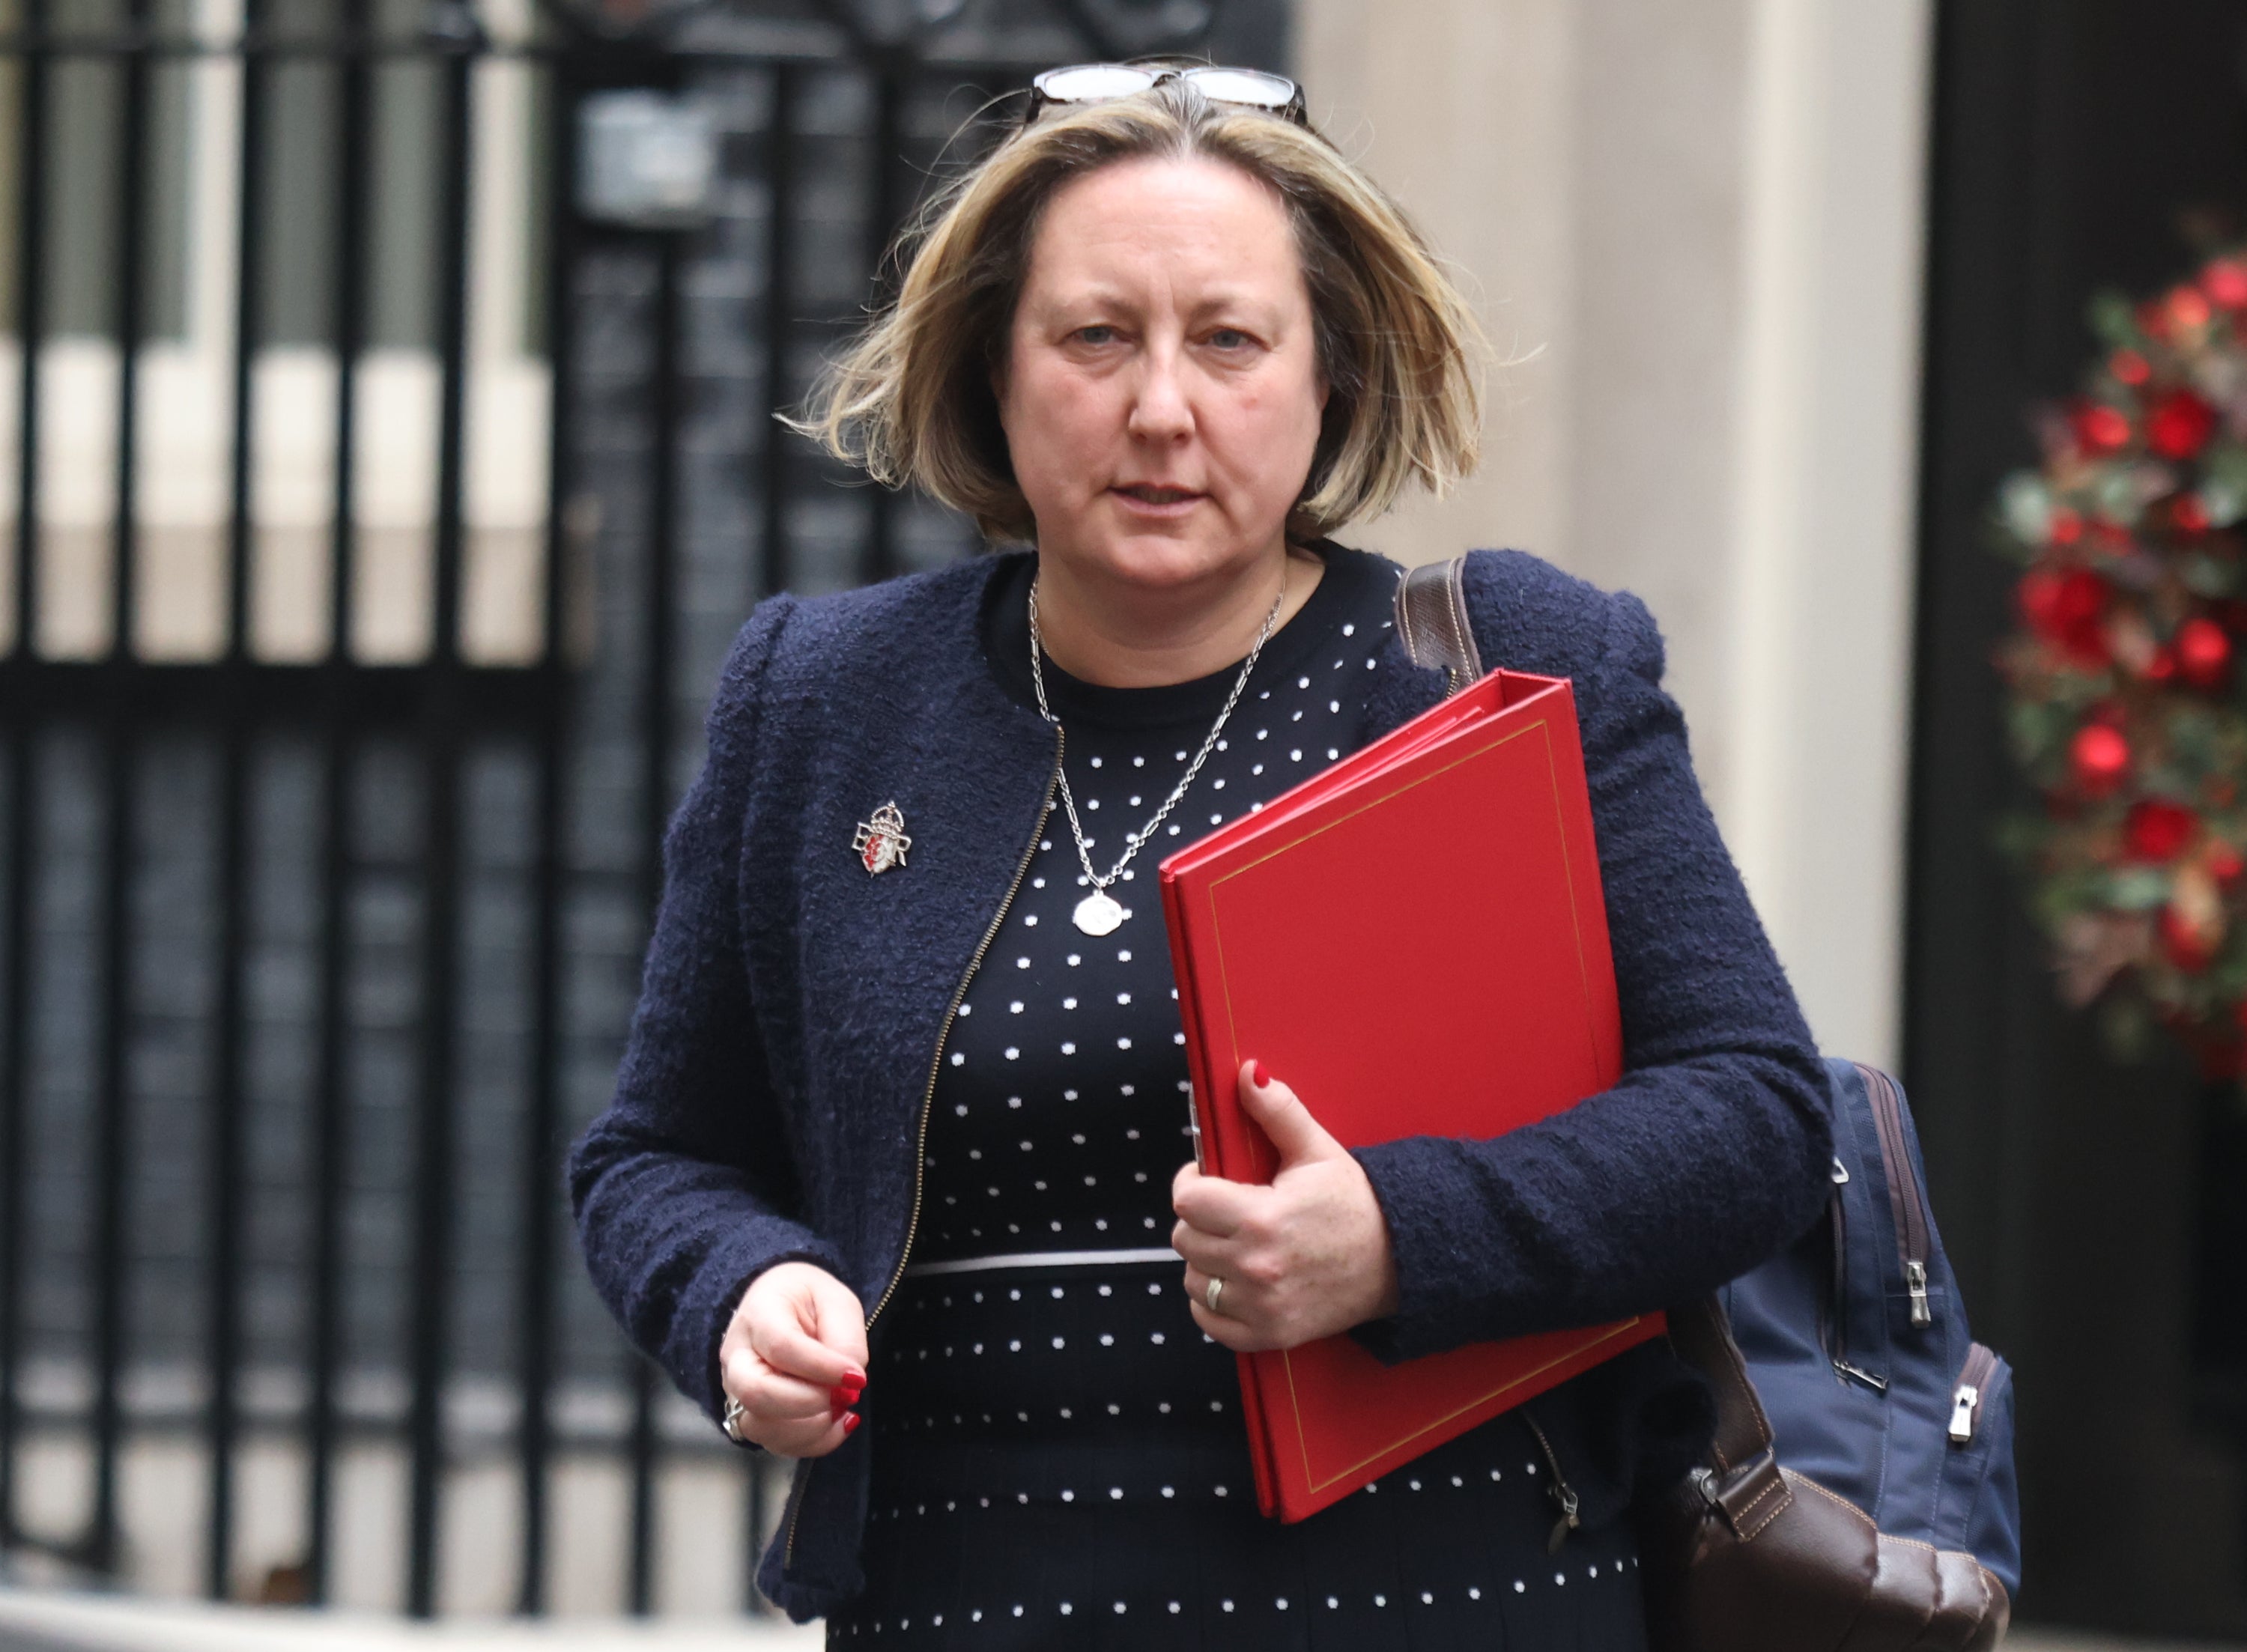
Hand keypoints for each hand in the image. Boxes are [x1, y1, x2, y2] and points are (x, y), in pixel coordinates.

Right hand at [717, 1261, 869, 1455]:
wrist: (781, 1309)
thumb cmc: (809, 1302)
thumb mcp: (836, 1302)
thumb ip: (846, 1339)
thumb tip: (849, 1381)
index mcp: (759, 1314)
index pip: (782, 1347)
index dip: (822, 1368)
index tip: (856, 1377)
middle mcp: (738, 1355)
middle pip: (756, 1393)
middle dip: (809, 1403)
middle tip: (844, 1395)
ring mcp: (737, 1390)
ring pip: (760, 1427)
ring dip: (812, 1428)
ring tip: (842, 1407)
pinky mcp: (750, 1416)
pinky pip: (775, 1443)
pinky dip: (813, 1442)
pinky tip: (836, 1422)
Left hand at [1171, 1059, 1400, 1352]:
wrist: (1400, 1261)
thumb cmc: (1357, 1205)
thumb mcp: (1318, 1151)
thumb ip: (1278, 1111)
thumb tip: (1247, 1073)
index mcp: (1263, 1219)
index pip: (1187, 1202)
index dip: (1191, 1183)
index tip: (1207, 1178)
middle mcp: (1257, 1268)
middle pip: (1184, 1239)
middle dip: (1200, 1219)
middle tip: (1228, 1209)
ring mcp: (1262, 1307)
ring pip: (1192, 1279)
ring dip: (1205, 1260)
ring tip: (1236, 1243)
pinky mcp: (1269, 1334)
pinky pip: (1208, 1321)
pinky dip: (1212, 1303)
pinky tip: (1237, 1280)